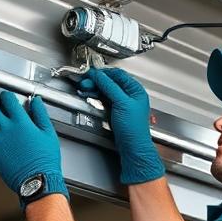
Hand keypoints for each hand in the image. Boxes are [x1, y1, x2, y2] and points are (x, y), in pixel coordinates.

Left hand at [0, 91, 67, 206]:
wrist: (38, 180)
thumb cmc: (46, 160)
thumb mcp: (48, 133)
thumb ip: (40, 114)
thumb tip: (36, 102)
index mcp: (21, 122)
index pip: (7, 100)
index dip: (7, 96)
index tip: (8, 99)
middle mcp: (6, 130)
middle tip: (2, 114)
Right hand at [77, 67, 164, 184]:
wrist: (132, 147)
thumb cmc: (134, 128)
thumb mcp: (122, 103)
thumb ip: (110, 87)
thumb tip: (100, 76)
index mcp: (136, 90)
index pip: (118, 74)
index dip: (103, 73)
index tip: (90, 73)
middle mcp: (130, 95)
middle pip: (111, 82)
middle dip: (97, 81)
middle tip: (85, 82)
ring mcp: (123, 104)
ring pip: (106, 91)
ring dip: (95, 88)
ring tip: (85, 88)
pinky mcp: (116, 112)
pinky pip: (105, 99)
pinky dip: (97, 96)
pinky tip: (90, 96)